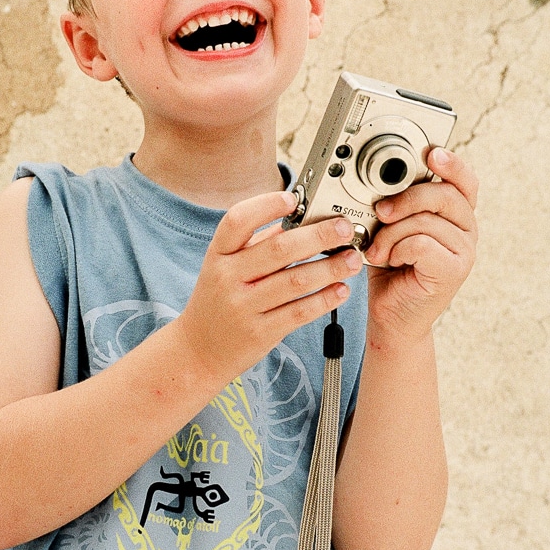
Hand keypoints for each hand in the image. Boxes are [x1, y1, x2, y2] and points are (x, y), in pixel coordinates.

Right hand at [176, 191, 362, 385]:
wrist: (198, 350)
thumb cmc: (218, 301)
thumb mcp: (225, 268)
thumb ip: (258, 244)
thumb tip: (299, 219)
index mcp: (218, 254)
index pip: (238, 220)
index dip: (266, 206)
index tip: (294, 198)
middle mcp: (227, 278)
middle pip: (279, 249)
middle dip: (318, 236)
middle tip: (343, 229)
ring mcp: (243, 307)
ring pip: (296, 281)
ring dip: (330, 268)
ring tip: (351, 260)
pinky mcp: (260, 333)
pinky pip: (299, 312)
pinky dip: (324, 300)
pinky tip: (341, 290)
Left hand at [365, 147, 477, 345]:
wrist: (392, 318)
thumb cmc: (390, 272)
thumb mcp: (390, 229)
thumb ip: (396, 206)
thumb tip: (381, 183)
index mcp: (454, 215)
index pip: (464, 181)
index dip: (451, 164)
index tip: (432, 153)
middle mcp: (466, 230)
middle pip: (444, 194)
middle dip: (405, 198)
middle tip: (381, 212)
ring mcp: (464, 251)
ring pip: (426, 220)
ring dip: (392, 234)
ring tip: (380, 250)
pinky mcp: (454, 270)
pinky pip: (422, 243)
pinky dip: (398, 249)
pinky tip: (392, 262)